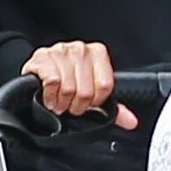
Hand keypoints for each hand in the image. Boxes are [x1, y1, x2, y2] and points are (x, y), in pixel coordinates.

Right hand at [21, 41, 137, 129]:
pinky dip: (50, 96)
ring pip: (68, 88)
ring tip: (59, 102)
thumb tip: (131, 121)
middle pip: (86, 91)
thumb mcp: (92, 94)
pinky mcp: (43, 57)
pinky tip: (49, 96)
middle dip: (76, 106)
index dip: (95, 102)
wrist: (38, 73)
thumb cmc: (67, 81)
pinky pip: (52, 82)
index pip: (105, 86)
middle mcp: (81, 49)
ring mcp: (61, 51)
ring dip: (62, 103)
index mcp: (97, 53)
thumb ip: (113, 108)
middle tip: (70, 105)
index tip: (87, 104)